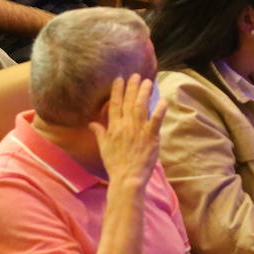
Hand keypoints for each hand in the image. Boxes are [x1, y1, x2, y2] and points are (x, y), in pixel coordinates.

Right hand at [90, 75, 163, 193]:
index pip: (115, 104)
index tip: (119, 79)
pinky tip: (163, 101)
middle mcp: (125, 125)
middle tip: (135, 75)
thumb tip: (91, 123)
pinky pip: (156, 121)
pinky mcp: (151, 137)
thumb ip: (99, 132)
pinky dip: (160, 110)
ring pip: (141, 107)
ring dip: (144, 93)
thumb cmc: (114, 164)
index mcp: (114, 127)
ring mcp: (139, 130)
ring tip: (147, 82)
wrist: (127, 178)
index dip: (117, 90)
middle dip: (132, 87)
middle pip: (129, 102)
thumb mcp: (103, 147)